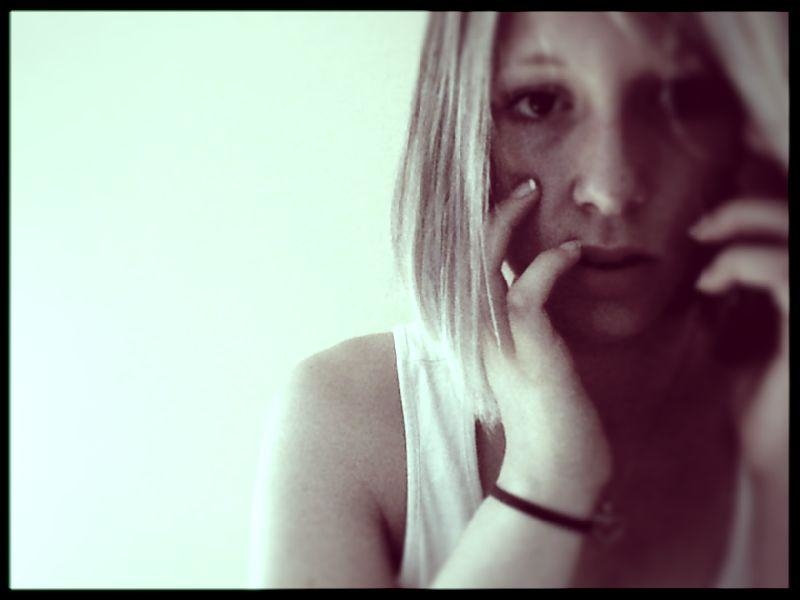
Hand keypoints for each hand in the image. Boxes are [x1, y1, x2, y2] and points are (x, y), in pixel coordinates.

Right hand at [482, 179, 611, 494]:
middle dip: (480, 210)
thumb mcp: (522, 359)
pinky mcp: (522, 343)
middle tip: (515, 182)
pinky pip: (527, 287)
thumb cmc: (546, 414)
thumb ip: (514, 323)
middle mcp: (466, 328)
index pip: (453, 266)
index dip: (464, 228)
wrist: (553, 467)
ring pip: (481, 259)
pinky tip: (572, 252)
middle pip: (456, 252)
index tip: (490, 197)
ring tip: (529, 191)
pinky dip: (551, 263)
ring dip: (505, 220)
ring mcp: (490, 335)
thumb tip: (523, 287)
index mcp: (465, 330)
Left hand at [690, 197, 787, 481]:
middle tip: (701, 227)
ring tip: (702, 245)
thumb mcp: (748, 339)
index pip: (792, 230)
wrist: (780, 463)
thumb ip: (742, 300)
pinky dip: (743, 260)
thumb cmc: (767, 408)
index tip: (715, 210)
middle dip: (752, 206)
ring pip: (796, 230)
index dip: (762, 207)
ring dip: (745, 225)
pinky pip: (785, 270)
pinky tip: (712, 284)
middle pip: (799, 216)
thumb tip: (711, 263)